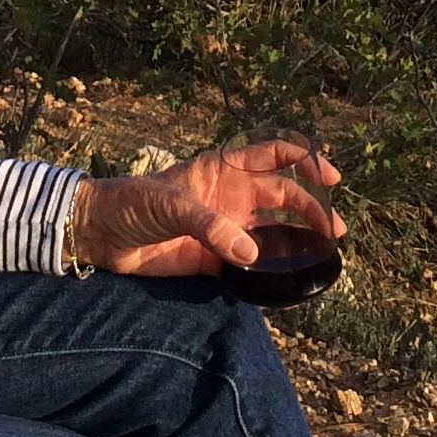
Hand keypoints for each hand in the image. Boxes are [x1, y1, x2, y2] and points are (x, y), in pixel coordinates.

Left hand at [72, 139, 346, 277]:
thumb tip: (251, 254)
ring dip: (297, 241)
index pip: (273, 156)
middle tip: (334, 231)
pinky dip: (271, 271)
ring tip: (322, 256)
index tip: (331, 176)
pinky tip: (287, 280)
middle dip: (311, 210)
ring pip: (272, 232)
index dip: (305, 161)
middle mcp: (231, 196)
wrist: (101, 234)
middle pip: (282, 197)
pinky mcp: (214, 258)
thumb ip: (211, 227)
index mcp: (223, 169)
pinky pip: (250, 264)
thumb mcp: (171, 206)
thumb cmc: (132, 203)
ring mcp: (225, 227)